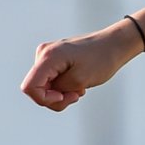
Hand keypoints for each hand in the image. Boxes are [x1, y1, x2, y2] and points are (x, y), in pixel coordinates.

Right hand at [20, 23, 138, 110]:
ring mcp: (48, 56)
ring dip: (62, 93)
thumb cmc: (101, 60)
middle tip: (78, 94)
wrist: (114, 44)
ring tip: (81, 88)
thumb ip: (58, 89)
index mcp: (48, 57)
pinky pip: (52, 81)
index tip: (64, 96)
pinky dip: (64, 88)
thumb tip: (47, 91)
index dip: (44, 99)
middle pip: (37, 89)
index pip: (29, 87)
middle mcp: (43, 54)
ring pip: (45, 87)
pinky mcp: (54, 60)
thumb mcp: (79, 80)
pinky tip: (79, 84)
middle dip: (56, 98)